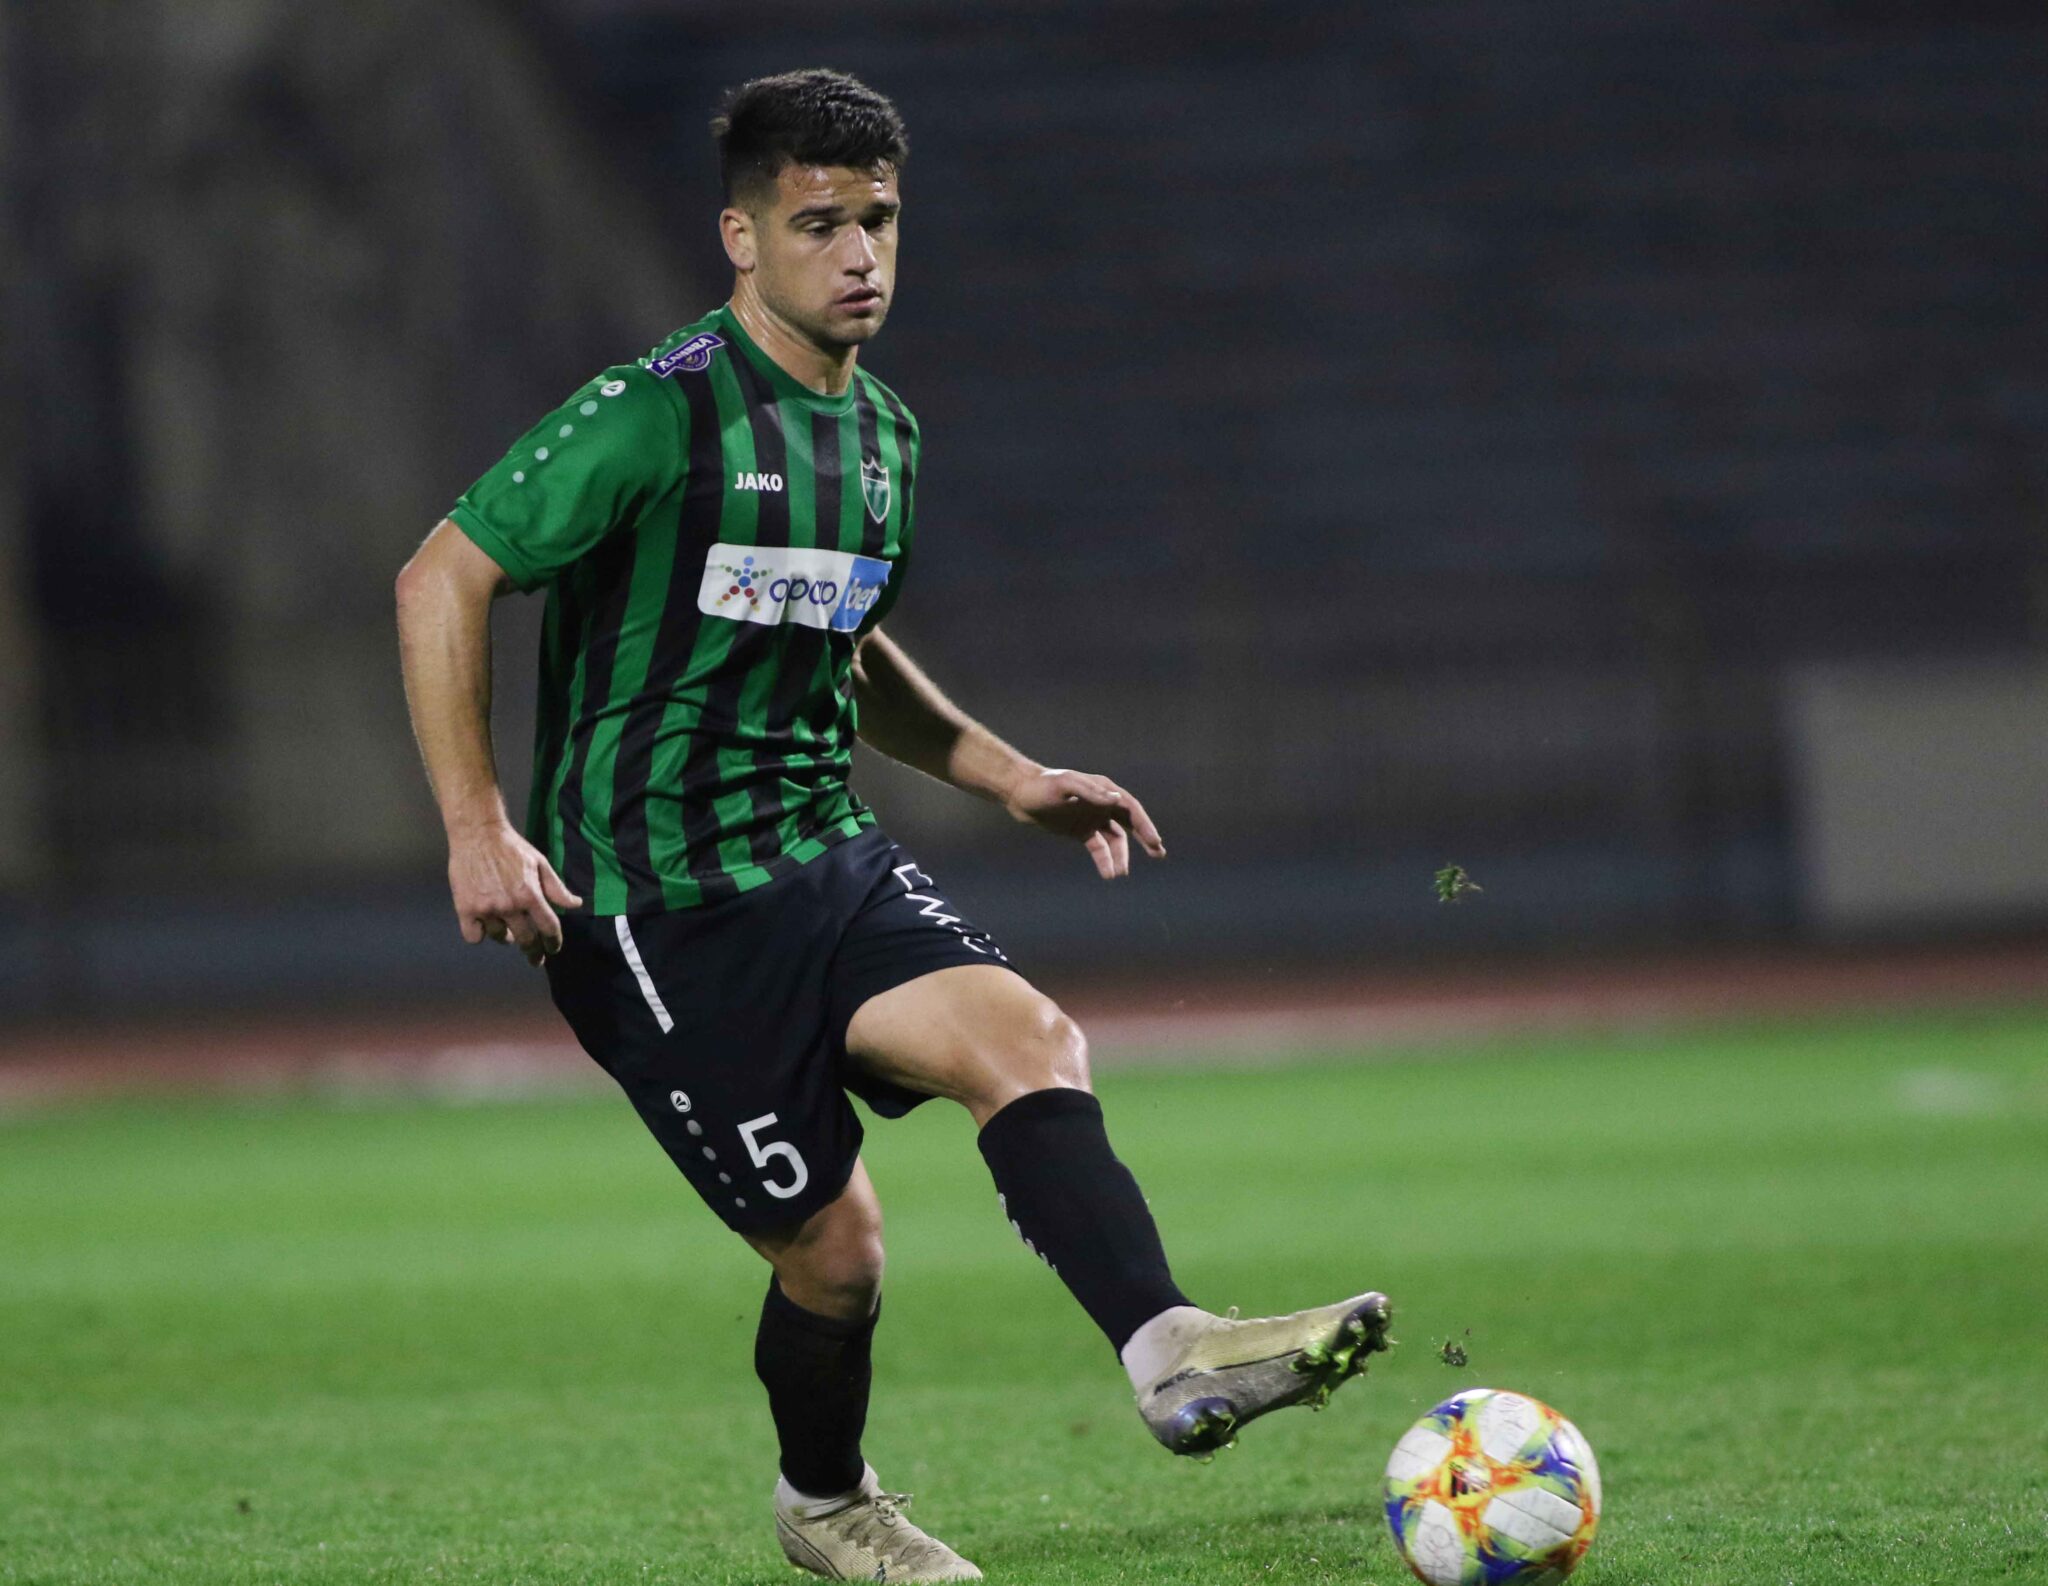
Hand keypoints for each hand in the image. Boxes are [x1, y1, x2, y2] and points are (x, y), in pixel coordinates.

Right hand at [447, 822, 583, 964]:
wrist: (477, 833)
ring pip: (499, 937)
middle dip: (533, 952)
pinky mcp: (465, 908)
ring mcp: (486, 909)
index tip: (553, 949)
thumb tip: (576, 905)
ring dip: (506, 937)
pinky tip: (484, 926)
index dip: (554, 942)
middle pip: (526, 940)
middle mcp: (510, 905)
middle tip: (535, 958)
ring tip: (508, 929)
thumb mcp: (540, 863)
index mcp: (531, 894)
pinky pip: (474, 936)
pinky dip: (480, 934)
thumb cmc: (511, 847)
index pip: (549, 928)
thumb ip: (557, 888)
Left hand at [1002, 768, 1166, 879]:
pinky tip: (1108, 873)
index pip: (1130, 808)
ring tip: (1119, 874)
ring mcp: (1092, 818)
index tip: (1154, 841)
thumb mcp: (1065, 784)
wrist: (1019, 794)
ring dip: (1120, 856)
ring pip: (1114, 840)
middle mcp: (1102, 803)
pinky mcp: (1081, 831)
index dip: (1144, 825)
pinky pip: (1099, 848)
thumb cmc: (1042, 785)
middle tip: (1159, 854)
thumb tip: (1116, 799)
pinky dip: (1105, 860)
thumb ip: (1090, 792)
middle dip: (1145, 838)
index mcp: (1103, 789)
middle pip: (1129, 823)